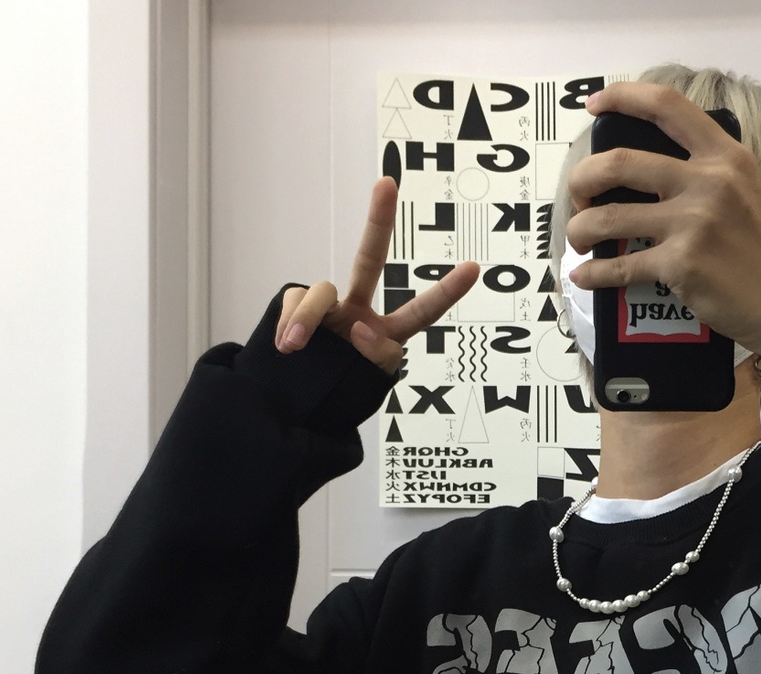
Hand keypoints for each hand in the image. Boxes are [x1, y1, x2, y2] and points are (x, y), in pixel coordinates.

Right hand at [276, 178, 478, 373]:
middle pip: (368, 259)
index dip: (446, 292)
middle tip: (387, 183)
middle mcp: (358, 311)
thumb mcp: (366, 384)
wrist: (290, 403)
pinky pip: (294, 302)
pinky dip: (289, 323)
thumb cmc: (335, 393)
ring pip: (321, 291)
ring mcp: (328, 307)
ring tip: (294, 346)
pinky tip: (285, 348)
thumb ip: (374, 356)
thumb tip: (356, 325)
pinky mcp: (296, 306)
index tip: (475, 269)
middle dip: (378, 222)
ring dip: (307, 318)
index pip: (422, 312)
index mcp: (386, 333)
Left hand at [564, 83, 760, 368]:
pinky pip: (621, 266)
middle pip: (619, 162)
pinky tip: (584, 276)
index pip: (667, 107)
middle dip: (583, 178)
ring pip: (609, 217)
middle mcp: (707, 181)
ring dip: (580, 229)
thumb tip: (653, 172)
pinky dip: (595, 274)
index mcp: (724, 156)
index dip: (622, 97)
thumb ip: (708, 172)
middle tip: (578, 197)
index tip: (594, 105)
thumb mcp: (748, 191)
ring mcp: (692, 223)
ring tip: (578, 239)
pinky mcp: (680, 264)